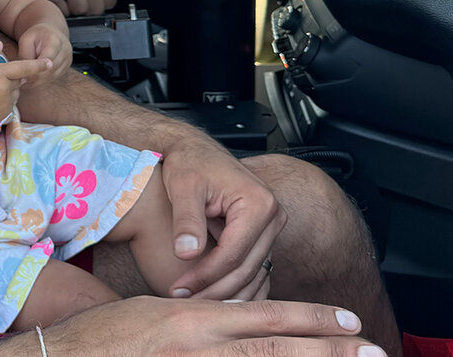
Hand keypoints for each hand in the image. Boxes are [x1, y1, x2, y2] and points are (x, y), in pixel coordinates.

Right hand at [0, 44, 49, 123]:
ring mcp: (4, 104)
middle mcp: (5, 90)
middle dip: (9, 78)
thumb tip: (1, 45)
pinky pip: (10, 105)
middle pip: (18, 81)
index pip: (23, 68)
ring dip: (8, 90)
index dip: (38, 65)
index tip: (49, 63)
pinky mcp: (2, 115)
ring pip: (15, 94)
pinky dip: (4, 101)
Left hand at [14, 23, 70, 80]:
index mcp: (55, 40)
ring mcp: (68, 59)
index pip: (48, 58)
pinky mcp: (66, 67)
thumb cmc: (36, 36)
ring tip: (26, 82)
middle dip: (36, 77)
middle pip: (51, 69)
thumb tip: (26, 72)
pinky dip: (44, 80)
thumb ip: (26, 55)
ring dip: (39, 81)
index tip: (25, 74)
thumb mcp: (26, 40)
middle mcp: (65, 50)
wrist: (48, 33)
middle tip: (23, 81)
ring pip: (53, 76)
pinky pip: (55, 77)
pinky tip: (34, 80)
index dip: (37, 68)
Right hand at [33, 296, 381, 356]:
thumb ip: (196, 317)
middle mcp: (196, 348)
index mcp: (191, 318)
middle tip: (374, 351)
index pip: (265, 315)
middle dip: (330, 351)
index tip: (349, 323)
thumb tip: (238, 321)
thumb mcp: (151, 312)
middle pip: (277, 348)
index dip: (312, 319)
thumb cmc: (98, 337)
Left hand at [42, 0, 121, 15]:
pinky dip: (107, 2)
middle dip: (82, 11)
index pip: (61, 9)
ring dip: (95, 8)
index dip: (66, 11)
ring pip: (97, 10)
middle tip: (82, 0)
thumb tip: (64, 19)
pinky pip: (111, 4)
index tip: (68, 3)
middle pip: (81, 10)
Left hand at [160, 138, 286, 300]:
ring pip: (251, 273)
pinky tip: (208, 295)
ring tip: (192, 301)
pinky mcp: (262, 236)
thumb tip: (186, 253)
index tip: (178, 289)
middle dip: (214, 290)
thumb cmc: (190, 163)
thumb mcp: (183, 188)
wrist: (194, 151)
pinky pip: (252, 269)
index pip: (233, 254)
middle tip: (183, 301)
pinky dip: (233, 286)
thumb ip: (186, 221)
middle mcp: (274, 217)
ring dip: (224, 293)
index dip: (205, 276)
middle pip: (246, 268)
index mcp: (259, 203)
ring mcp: (271, 228)